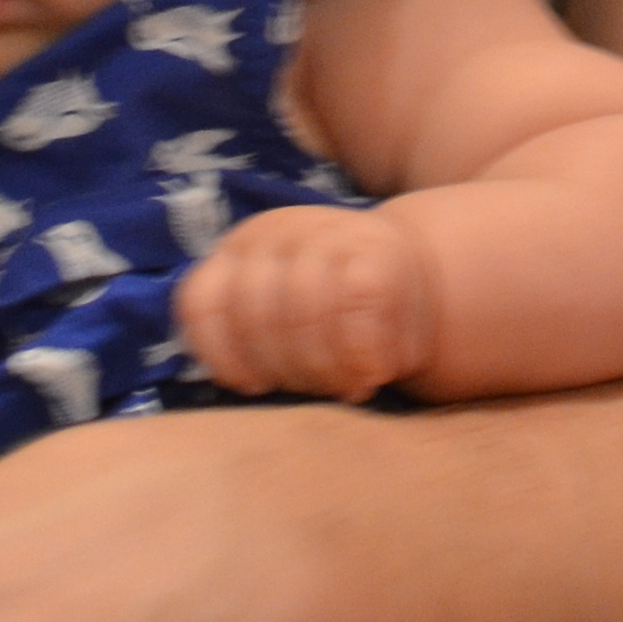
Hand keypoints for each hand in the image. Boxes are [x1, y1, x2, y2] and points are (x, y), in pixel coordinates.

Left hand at [177, 203, 440, 398]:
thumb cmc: (336, 318)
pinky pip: (356, 305)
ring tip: (350, 387)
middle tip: (320, 390)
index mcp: (238, 251)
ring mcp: (326, 231)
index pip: (203, 304)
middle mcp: (275, 231)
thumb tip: (247, 384)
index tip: (256, 385)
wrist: (419, 275)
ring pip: (303, 312)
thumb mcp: (280, 319)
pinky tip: (376, 369)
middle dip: (286, 370)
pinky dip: (362, 351)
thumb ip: (251, 340)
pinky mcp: (377, 246)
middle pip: (255, 316)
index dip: (224, 356)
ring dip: (326, 368)